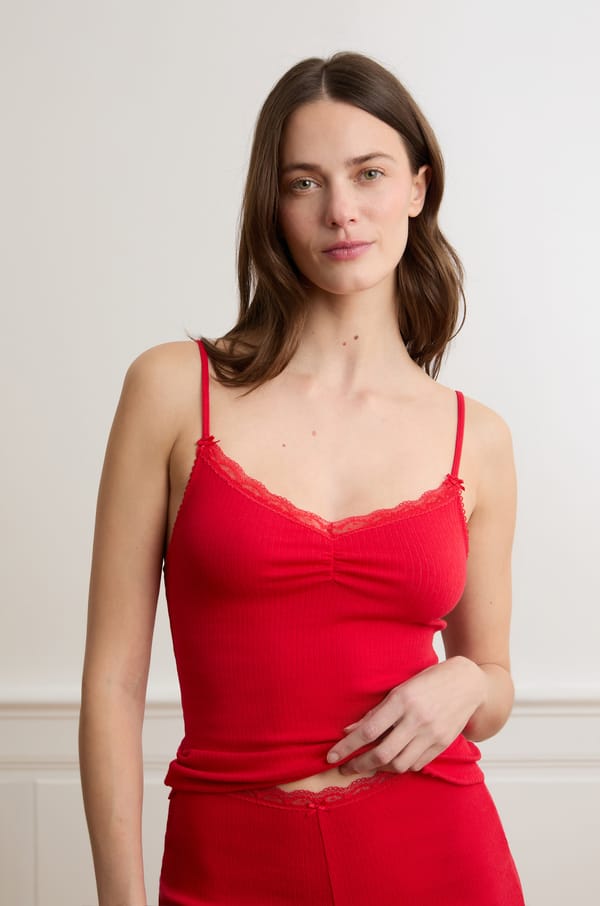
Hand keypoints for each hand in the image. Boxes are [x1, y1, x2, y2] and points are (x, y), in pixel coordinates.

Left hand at [326, 657, 485, 774]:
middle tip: (345, 768)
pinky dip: (401, 766)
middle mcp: (417, 719)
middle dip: (359, 765)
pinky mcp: (442, 744)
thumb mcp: (400, 688)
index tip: (332, 757)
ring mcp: (432, 734)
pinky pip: (416, 764)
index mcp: (402, 700)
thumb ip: (376, 712)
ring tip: (368, 764)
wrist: (467, 683)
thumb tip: (349, 730)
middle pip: (382, 753)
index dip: (347, 747)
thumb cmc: (429, 681)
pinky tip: (392, 761)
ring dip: (379, 768)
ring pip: (399, 764)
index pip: (368, 730)